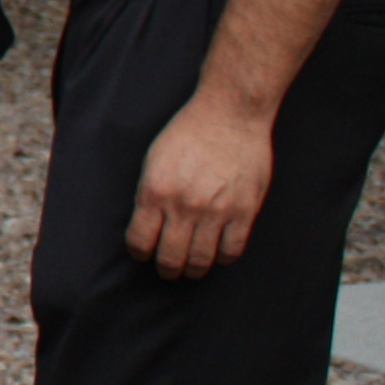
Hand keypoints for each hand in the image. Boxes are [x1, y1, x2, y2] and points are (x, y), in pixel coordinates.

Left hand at [131, 93, 274, 278]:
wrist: (230, 114)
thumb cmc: (189, 132)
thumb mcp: (154, 161)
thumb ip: (150, 195)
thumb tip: (148, 225)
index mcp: (155, 192)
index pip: (140, 241)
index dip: (140, 252)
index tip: (144, 254)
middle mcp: (184, 206)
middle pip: (170, 258)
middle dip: (166, 269)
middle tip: (168, 269)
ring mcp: (216, 211)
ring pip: (201, 260)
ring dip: (193, 270)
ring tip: (192, 269)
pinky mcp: (244, 210)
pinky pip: (233, 249)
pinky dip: (223, 258)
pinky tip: (219, 253)